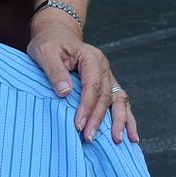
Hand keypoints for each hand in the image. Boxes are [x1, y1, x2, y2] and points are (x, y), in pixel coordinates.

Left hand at [27, 22, 137, 144]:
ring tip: (117, 141)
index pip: (92, 86)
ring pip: (119, 101)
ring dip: (119, 121)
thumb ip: (54, 72)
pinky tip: (130, 135)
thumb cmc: (49, 44)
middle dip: (98, 119)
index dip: (86, 107)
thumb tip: (65, 92)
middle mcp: (104, 68)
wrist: (56, 35)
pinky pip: (119, 102)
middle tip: (88, 138)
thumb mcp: (45, 53)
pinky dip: (126, 118)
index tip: (78, 125)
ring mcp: (108, 76)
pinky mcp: (106, 85)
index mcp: (91, 58)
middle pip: (105, 97)